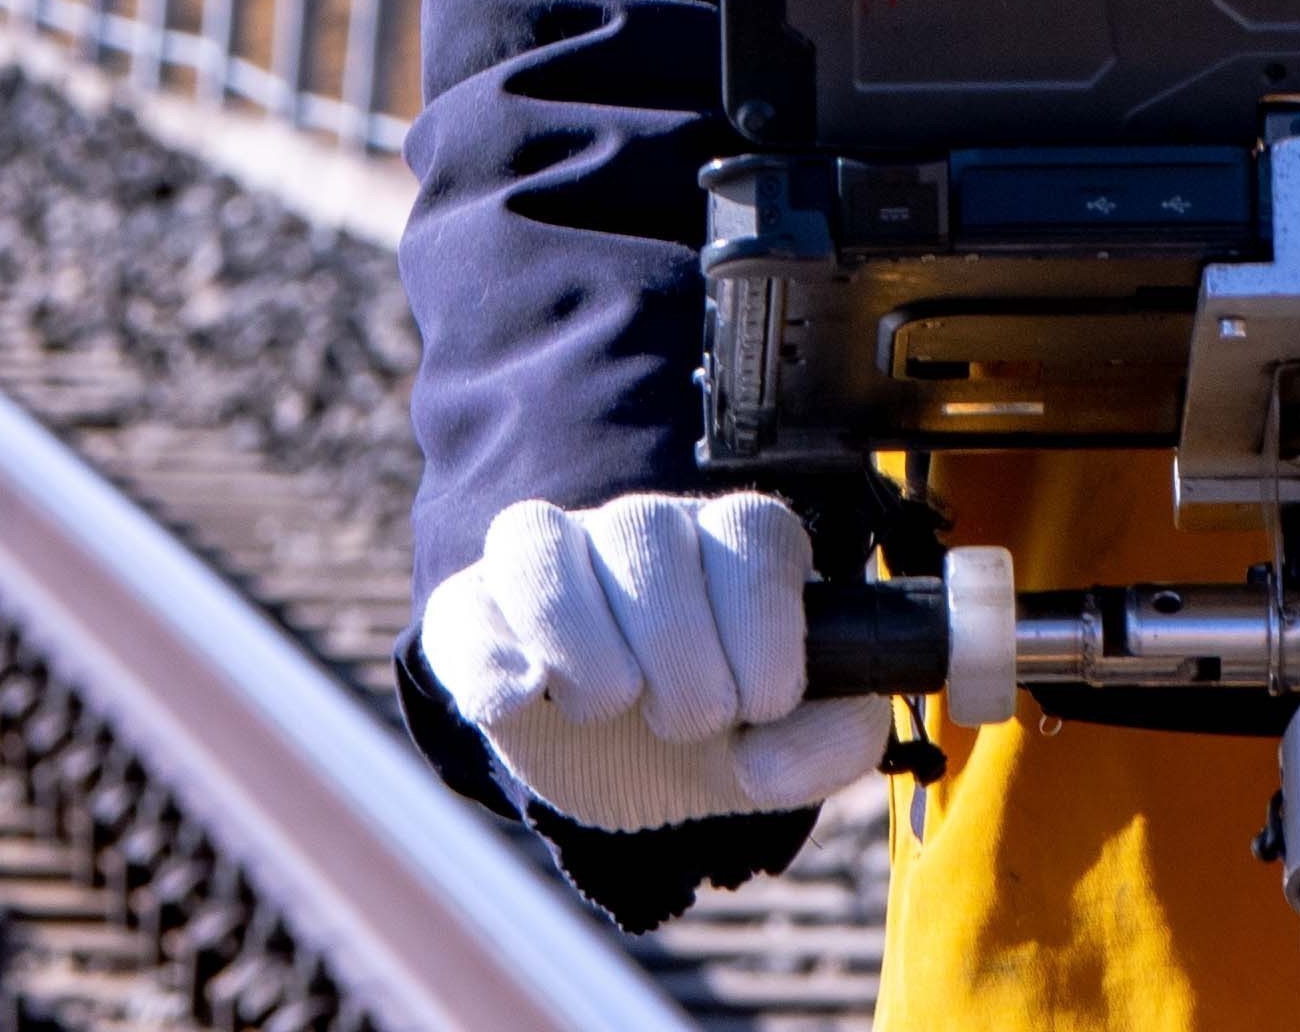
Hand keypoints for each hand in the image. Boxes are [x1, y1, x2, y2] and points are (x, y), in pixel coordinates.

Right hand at [420, 492, 891, 834]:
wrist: (613, 772)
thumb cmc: (710, 737)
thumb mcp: (785, 751)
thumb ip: (833, 739)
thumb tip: (775, 741)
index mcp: (725, 548)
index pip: (749, 527)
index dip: (760, 621)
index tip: (762, 703)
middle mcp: (636, 531)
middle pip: (647, 532)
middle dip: (680, 657)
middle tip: (686, 723)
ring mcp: (547, 559)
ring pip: (543, 543)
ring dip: (586, 647)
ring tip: (608, 707)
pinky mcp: (472, 610)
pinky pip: (466, 609)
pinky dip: (496, 660)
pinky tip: (524, 696)